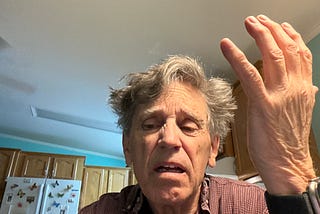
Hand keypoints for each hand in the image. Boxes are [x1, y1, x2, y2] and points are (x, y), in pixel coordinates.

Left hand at [220, 15, 317, 194]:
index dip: (290, 36)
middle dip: (272, 30)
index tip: (280, 26)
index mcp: (303, 89)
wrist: (286, 164)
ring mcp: (280, 95)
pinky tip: (227, 46)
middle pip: (287, 49)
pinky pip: (249, 74)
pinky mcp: (263, 104)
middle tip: (258, 20)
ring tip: (249, 24)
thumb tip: (309, 85)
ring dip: (260, 36)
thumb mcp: (299, 113)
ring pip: (272, 56)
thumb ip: (302, 95)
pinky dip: (237, 57)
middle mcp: (295, 88)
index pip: (301, 54)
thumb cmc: (287, 142)